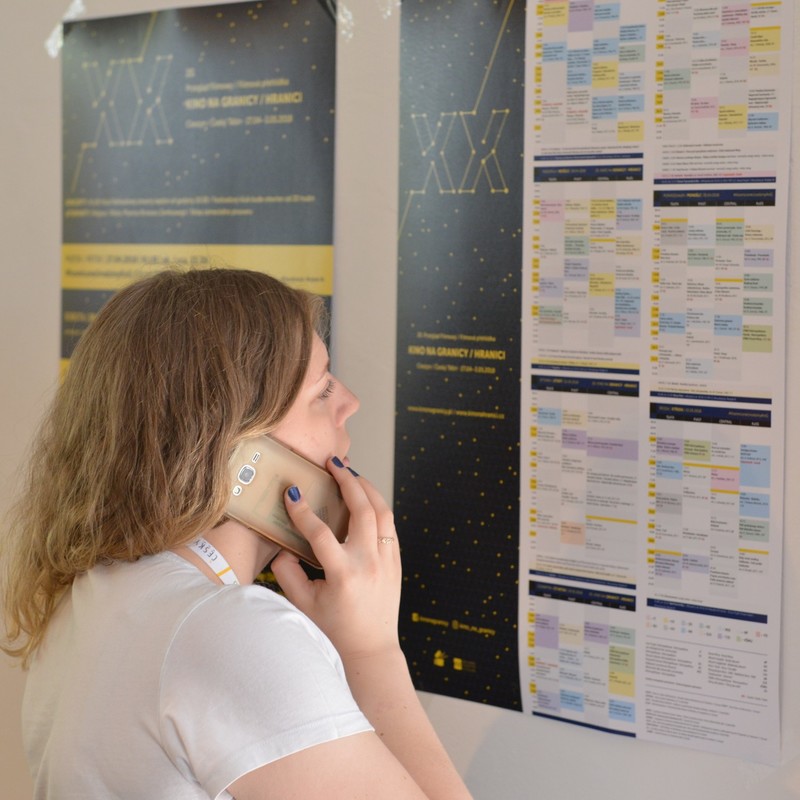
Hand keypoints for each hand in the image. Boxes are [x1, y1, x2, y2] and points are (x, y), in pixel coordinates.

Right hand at [270, 459, 401, 660]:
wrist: (371, 650)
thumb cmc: (334, 631)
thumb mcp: (303, 605)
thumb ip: (287, 574)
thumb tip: (280, 548)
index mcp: (343, 574)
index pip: (320, 533)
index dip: (303, 510)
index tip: (292, 492)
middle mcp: (369, 563)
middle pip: (362, 509)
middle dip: (347, 480)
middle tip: (333, 462)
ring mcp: (386, 561)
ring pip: (382, 512)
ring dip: (367, 489)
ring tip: (351, 474)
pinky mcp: (395, 562)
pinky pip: (389, 526)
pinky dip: (377, 508)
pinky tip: (365, 500)